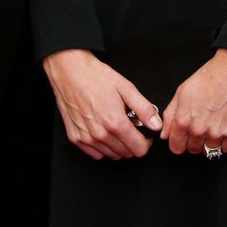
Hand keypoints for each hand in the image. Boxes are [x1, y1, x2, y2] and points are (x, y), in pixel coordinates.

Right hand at [43, 48, 162, 160]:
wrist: (70, 71)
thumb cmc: (96, 77)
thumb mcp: (126, 87)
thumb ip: (144, 109)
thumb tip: (157, 125)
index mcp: (115, 123)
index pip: (139, 149)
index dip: (146, 142)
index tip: (145, 134)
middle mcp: (100, 134)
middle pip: (126, 154)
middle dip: (133, 143)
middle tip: (131, 126)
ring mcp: (86, 138)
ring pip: (111, 155)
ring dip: (118, 146)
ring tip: (116, 126)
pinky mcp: (75, 138)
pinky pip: (95, 154)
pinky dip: (102, 148)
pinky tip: (103, 131)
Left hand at [160, 48, 226, 155]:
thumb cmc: (208, 77)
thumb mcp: (181, 92)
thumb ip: (170, 115)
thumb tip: (165, 134)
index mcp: (183, 120)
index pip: (175, 147)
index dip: (179, 142)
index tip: (184, 137)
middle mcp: (198, 129)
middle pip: (192, 150)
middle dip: (195, 140)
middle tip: (202, 124)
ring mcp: (216, 133)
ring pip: (209, 150)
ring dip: (211, 140)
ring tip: (214, 122)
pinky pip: (226, 149)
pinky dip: (225, 140)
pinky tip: (225, 125)